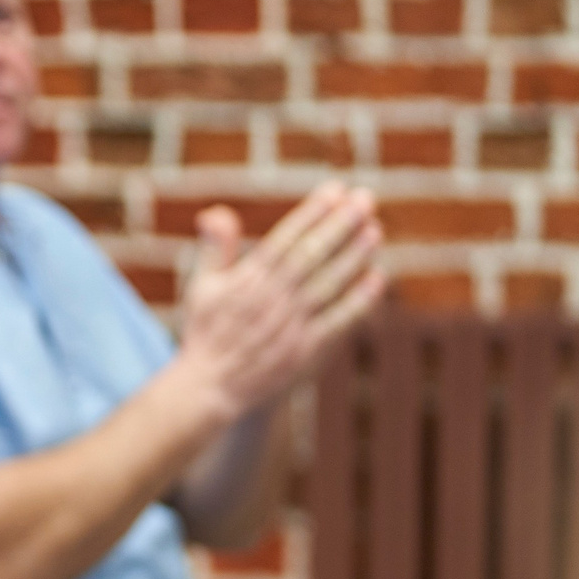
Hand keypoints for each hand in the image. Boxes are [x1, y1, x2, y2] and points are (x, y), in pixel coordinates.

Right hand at [175, 181, 385, 419]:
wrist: (210, 388)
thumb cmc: (207, 331)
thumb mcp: (201, 286)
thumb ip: (214, 248)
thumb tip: (216, 212)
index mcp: (246, 281)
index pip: (285, 239)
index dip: (311, 213)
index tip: (335, 190)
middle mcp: (271, 301)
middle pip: (311, 255)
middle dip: (339, 225)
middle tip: (365, 199)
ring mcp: (290, 326)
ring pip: (328, 284)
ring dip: (354, 257)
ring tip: (375, 231)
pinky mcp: (306, 351)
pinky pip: (338, 322)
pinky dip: (359, 301)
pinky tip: (377, 279)